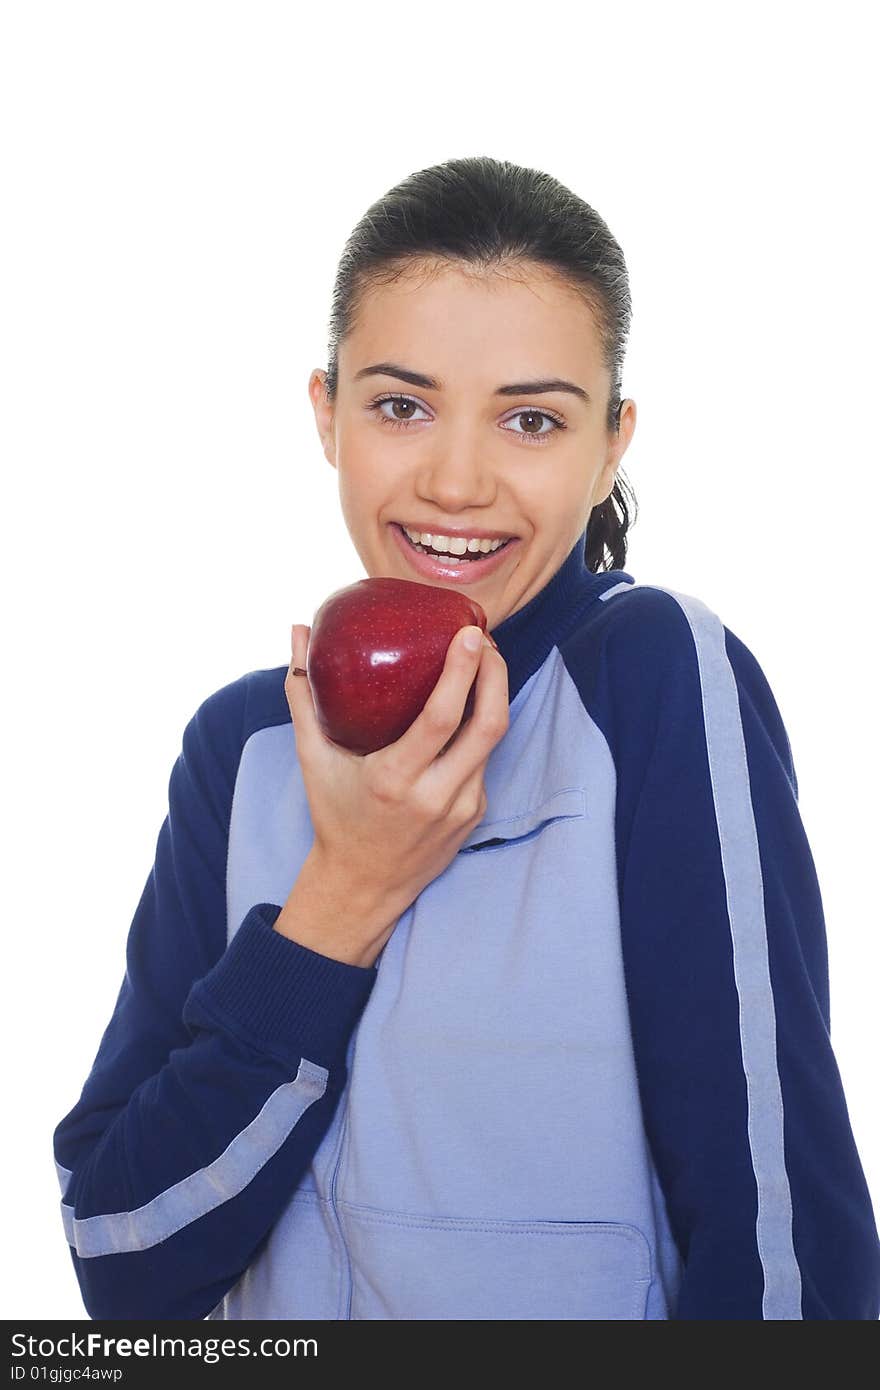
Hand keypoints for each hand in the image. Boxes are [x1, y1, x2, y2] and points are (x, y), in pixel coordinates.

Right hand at [284, 620, 508, 953]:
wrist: (364, 886)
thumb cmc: (336, 817)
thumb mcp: (312, 759)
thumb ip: (302, 696)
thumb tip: (296, 633)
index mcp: (394, 780)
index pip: (441, 719)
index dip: (462, 672)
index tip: (471, 634)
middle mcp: (436, 796)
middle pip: (488, 725)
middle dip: (496, 674)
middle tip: (486, 639)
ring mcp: (462, 807)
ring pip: (494, 740)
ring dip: (494, 695)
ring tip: (483, 661)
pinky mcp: (476, 813)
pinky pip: (485, 760)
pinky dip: (480, 727)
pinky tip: (470, 704)